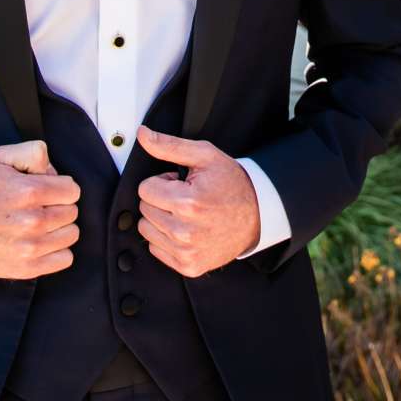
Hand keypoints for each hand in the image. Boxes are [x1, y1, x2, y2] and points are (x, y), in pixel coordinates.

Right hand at [0, 138, 79, 278]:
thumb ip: (34, 152)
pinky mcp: (27, 268)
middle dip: (58, 206)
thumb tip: (54, 170)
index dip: (59, 187)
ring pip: (71, 235)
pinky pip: (65, 258)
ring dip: (58, 229)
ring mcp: (30, 247)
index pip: (72, 191)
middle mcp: (32, 221)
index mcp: (29, 191)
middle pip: (72, 212)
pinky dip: (56, 251)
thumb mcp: (2, 158)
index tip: (45, 190)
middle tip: (36, 207)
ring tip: (36, 224)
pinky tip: (39, 242)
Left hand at [133, 125, 258, 276]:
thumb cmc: (231, 183)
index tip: (179, 183)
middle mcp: (185, 232)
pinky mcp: (188, 266)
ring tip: (185, 213)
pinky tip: (187, 229)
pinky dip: (166, 238)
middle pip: (144, 209)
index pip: (144, 189)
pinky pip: (156, 249)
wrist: (258, 215)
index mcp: (188, 203)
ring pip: (146, 230)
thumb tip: (143, 135)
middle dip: (160, 199)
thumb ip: (169, 146)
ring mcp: (186, 252)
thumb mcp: (205, 156)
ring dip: (161, 219)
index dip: (162, 182)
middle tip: (185, 197)